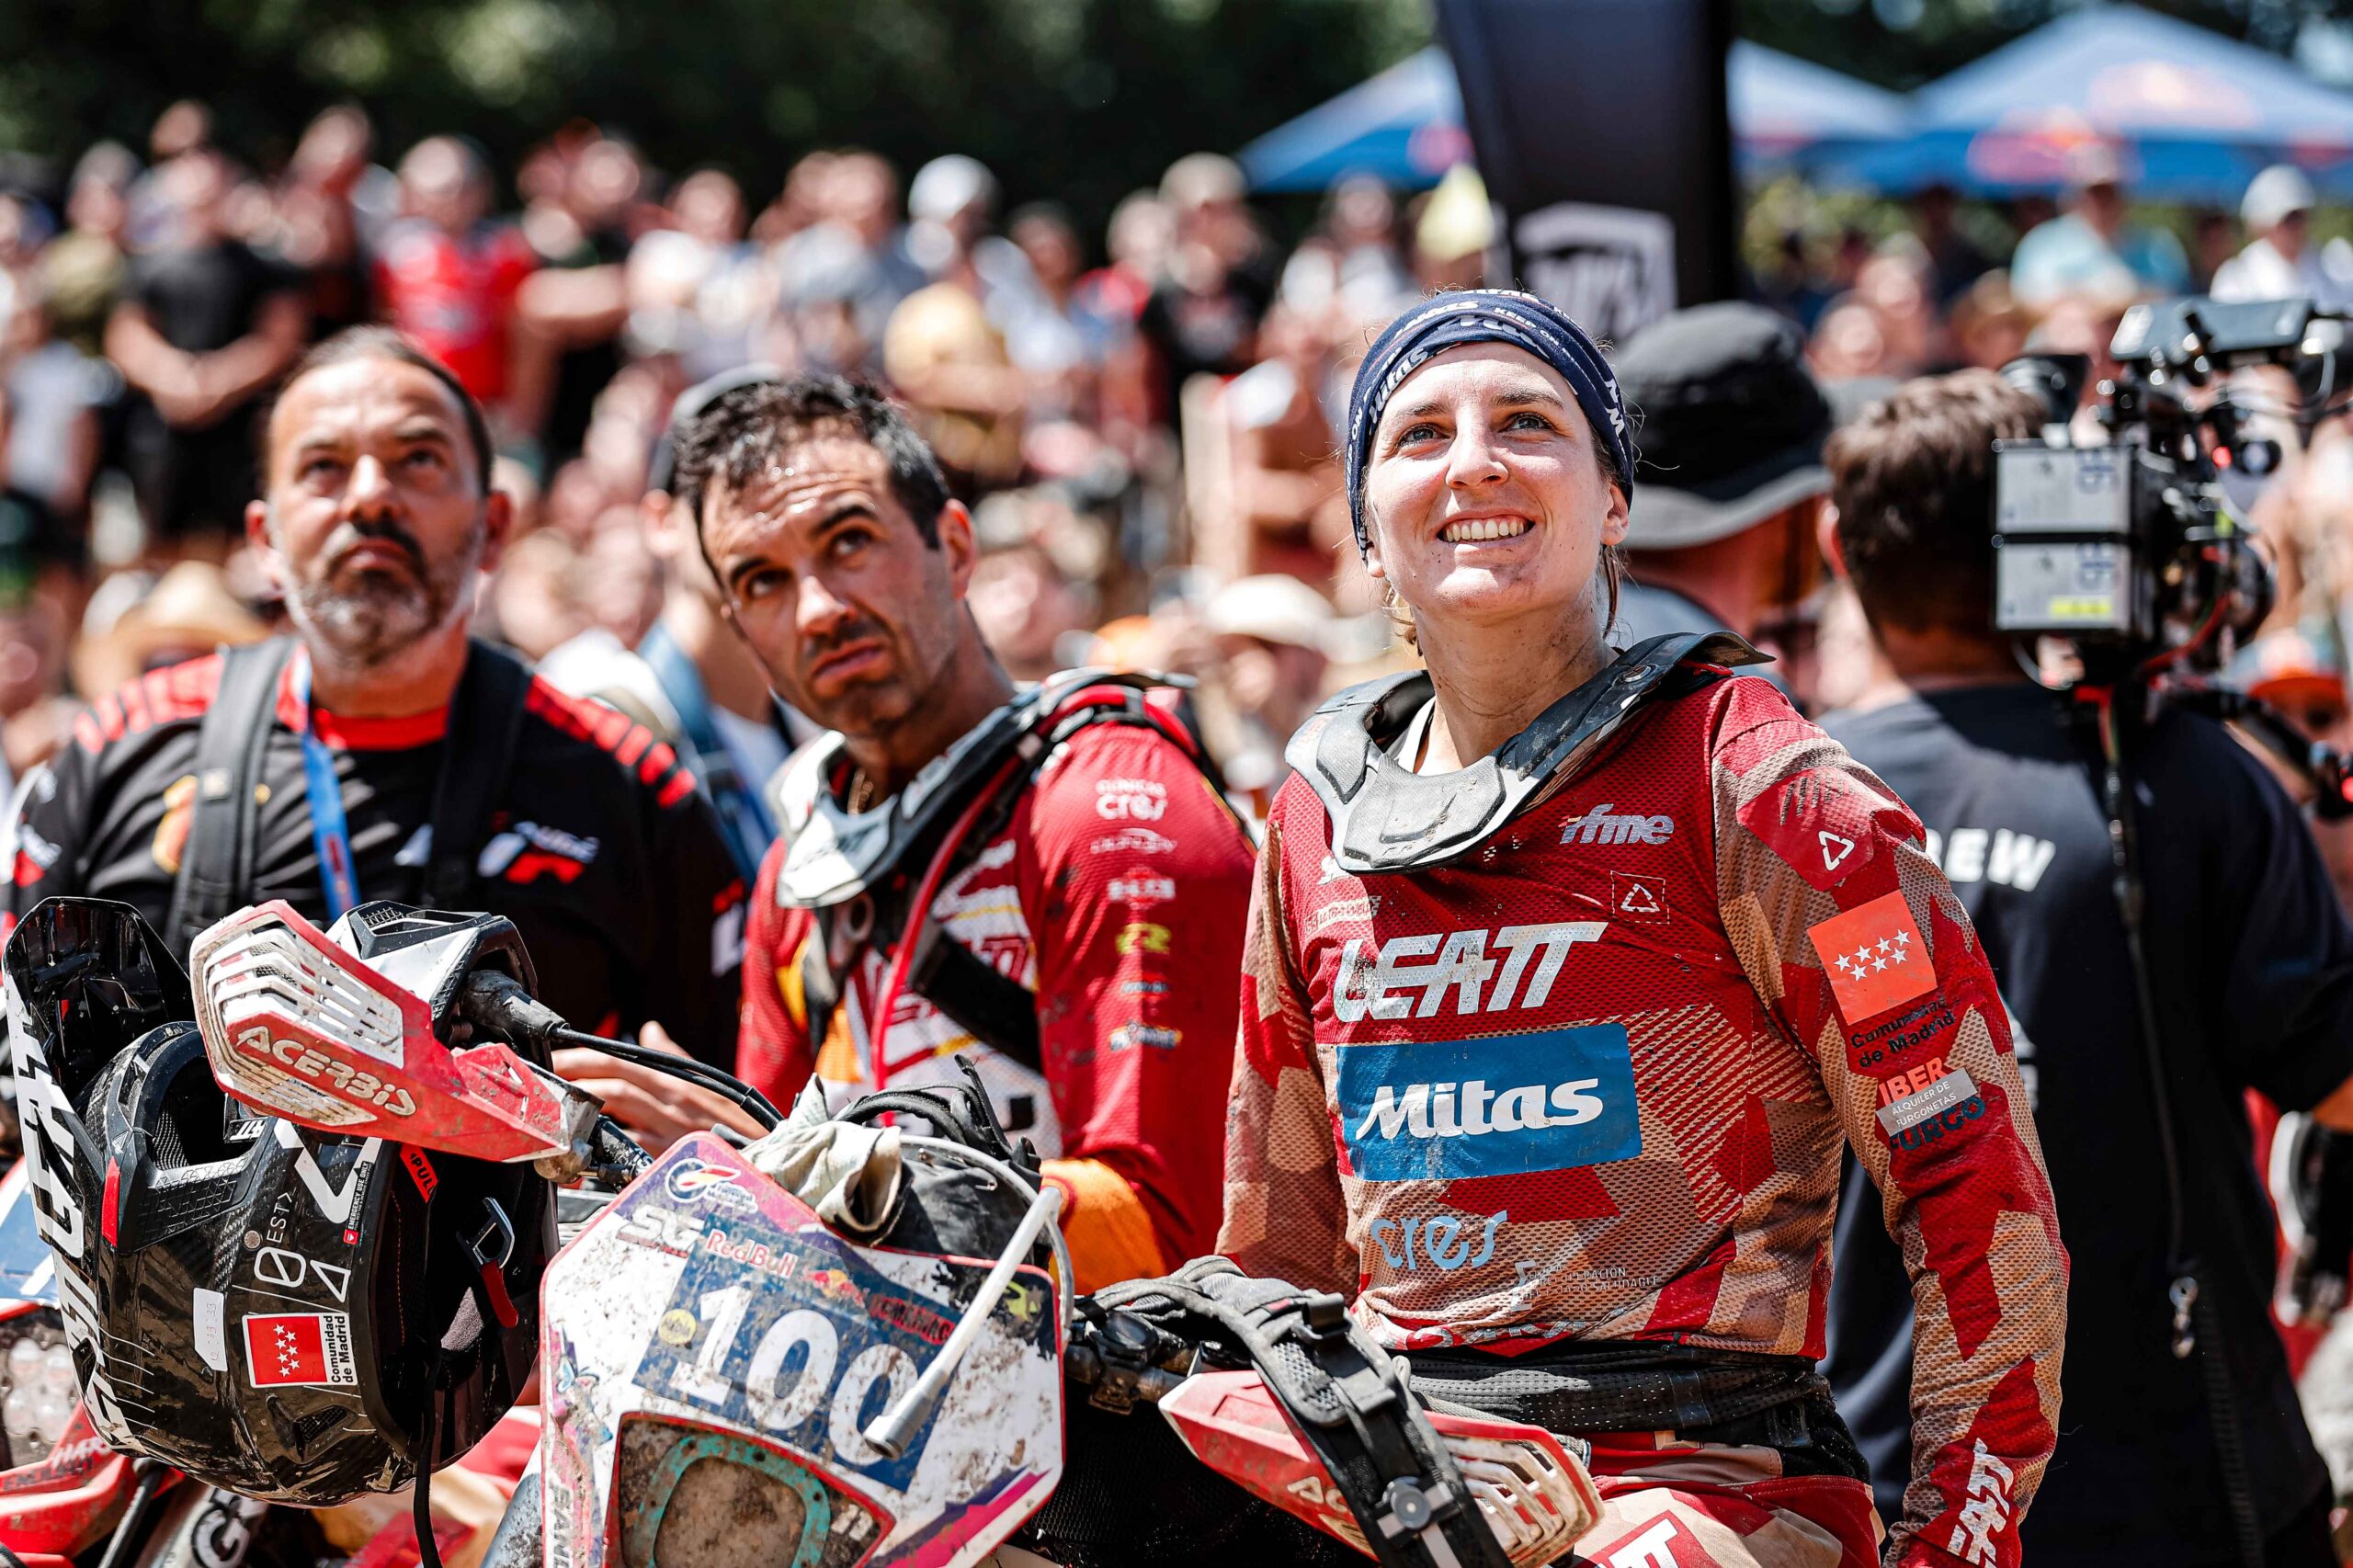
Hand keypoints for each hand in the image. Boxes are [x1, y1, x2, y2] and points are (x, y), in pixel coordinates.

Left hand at [551, 1021, 765, 1155]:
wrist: (771, 1157)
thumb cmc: (737, 1122)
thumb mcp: (707, 1082)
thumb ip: (673, 1056)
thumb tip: (649, 1028)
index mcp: (675, 1079)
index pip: (619, 1057)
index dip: (580, 1055)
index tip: (550, 1056)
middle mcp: (671, 1098)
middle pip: (613, 1077)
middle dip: (571, 1073)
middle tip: (539, 1077)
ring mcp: (670, 1128)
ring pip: (618, 1104)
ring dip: (579, 1101)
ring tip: (548, 1105)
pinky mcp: (671, 1159)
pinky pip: (629, 1148)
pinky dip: (602, 1146)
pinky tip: (576, 1151)